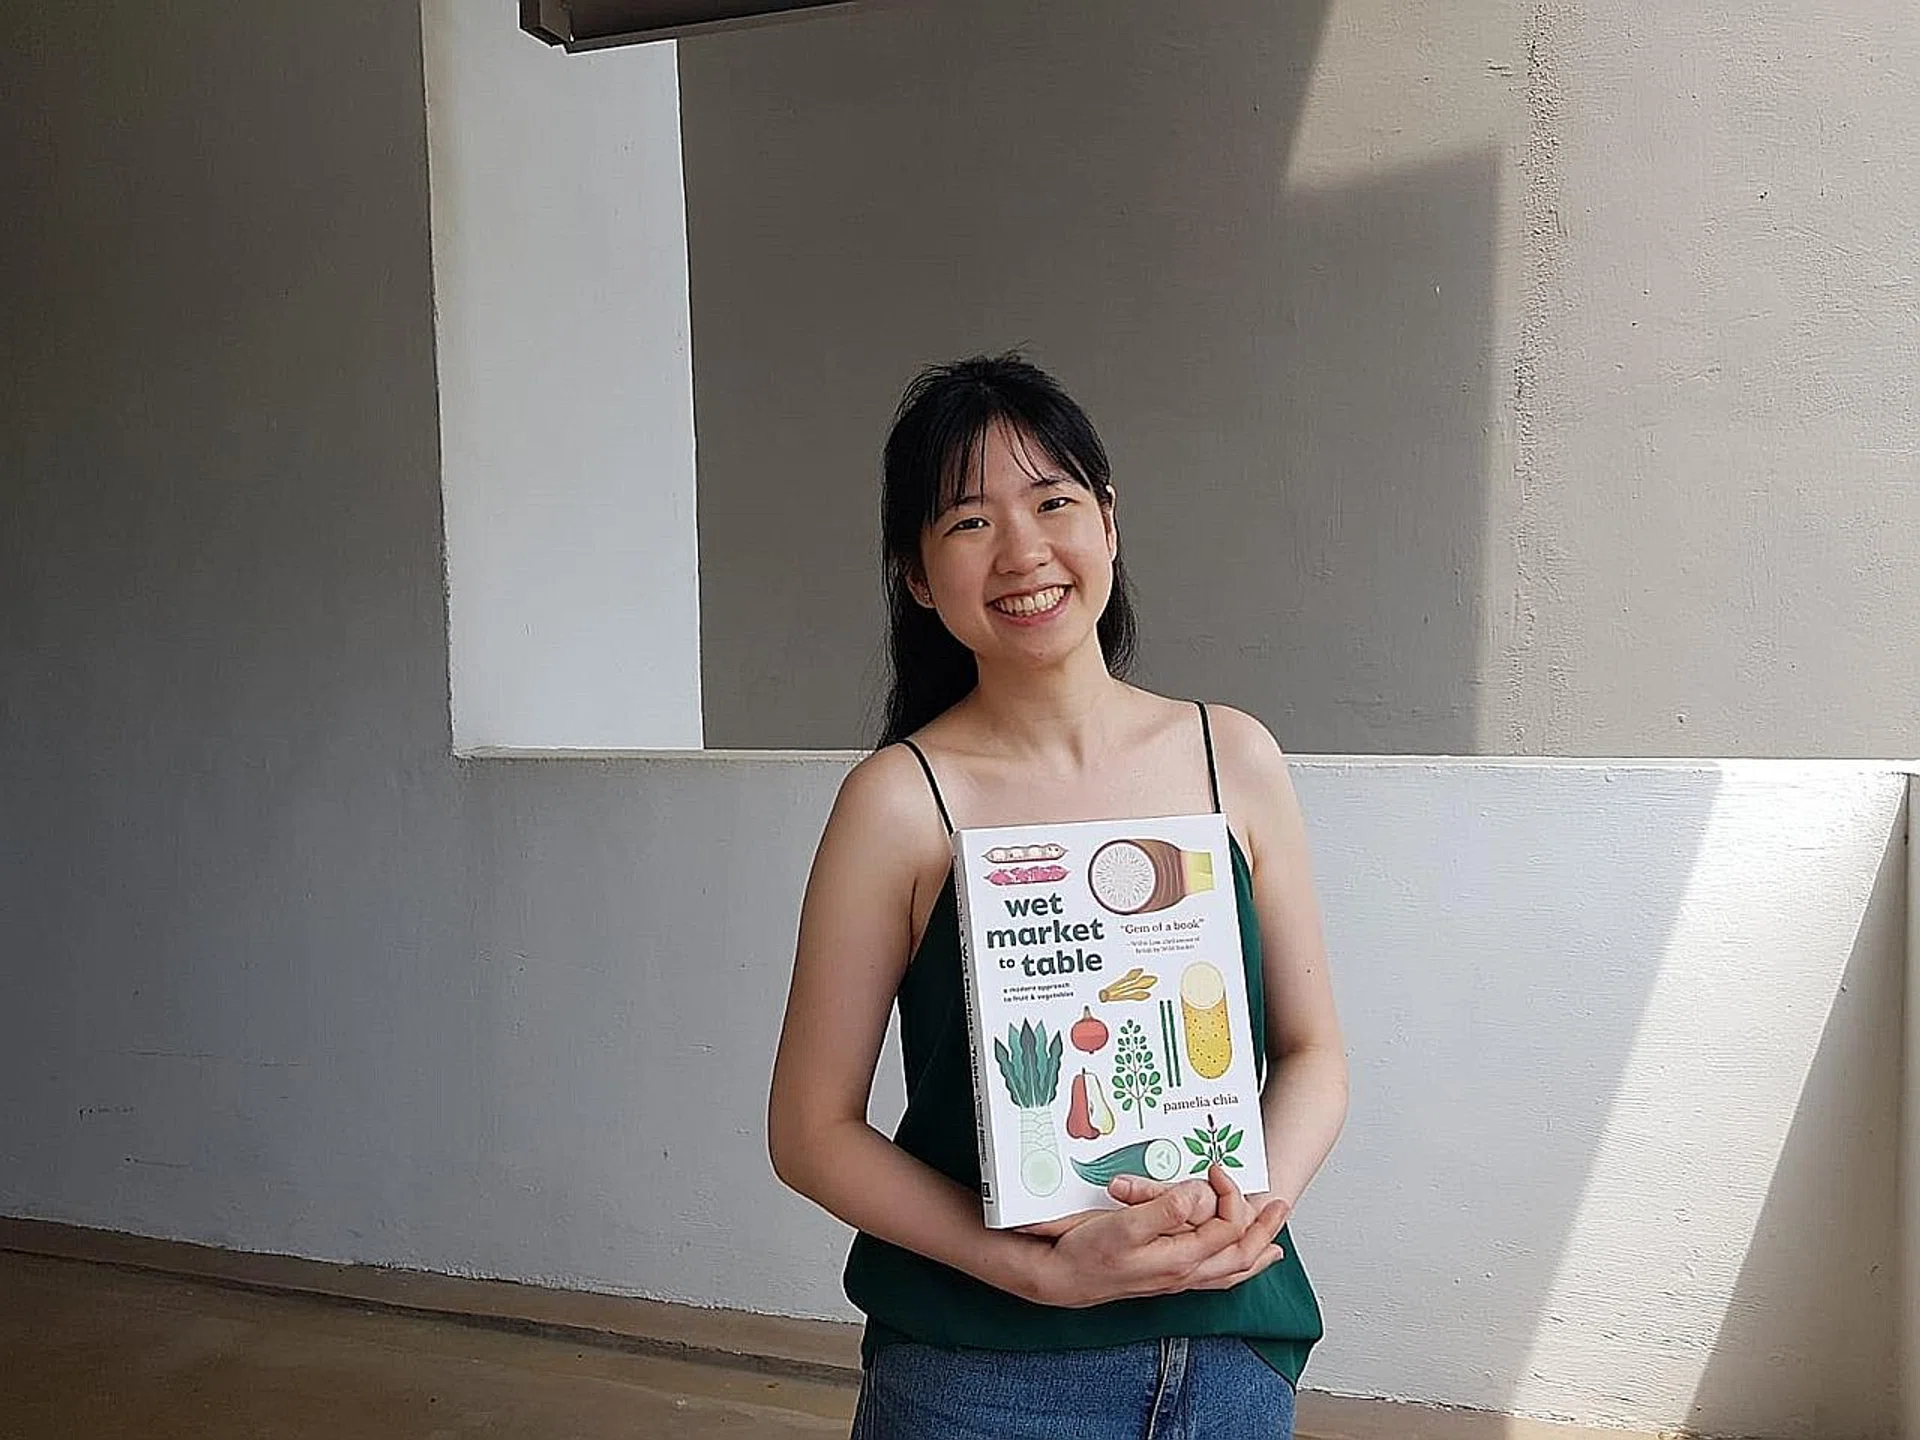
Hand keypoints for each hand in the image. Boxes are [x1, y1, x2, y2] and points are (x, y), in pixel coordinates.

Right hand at [1019, 1167, 1288, 1307]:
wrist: (1062, 1277)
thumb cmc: (1087, 1252)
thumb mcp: (1125, 1226)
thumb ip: (1166, 1210)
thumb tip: (1199, 1196)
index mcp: (1181, 1259)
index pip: (1227, 1227)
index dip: (1230, 1194)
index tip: (1215, 1168)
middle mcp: (1185, 1273)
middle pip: (1241, 1255)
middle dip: (1264, 1230)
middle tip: (1280, 1206)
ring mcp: (1176, 1279)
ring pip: (1230, 1271)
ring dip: (1256, 1253)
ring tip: (1274, 1243)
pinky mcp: (1165, 1279)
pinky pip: (1213, 1279)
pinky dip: (1234, 1271)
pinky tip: (1236, 1266)